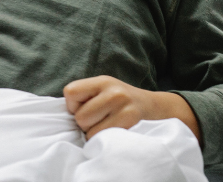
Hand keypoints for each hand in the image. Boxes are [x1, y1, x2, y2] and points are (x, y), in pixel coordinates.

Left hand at [64, 75, 200, 141]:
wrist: (157, 109)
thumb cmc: (122, 102)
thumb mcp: (105, 91)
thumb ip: (86, 97)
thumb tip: (65, 115)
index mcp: (102, 81)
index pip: (70, 92)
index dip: (72, 105)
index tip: (83, 108)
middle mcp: (113, 92)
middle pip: (80, 117)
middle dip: (85, 124)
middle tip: (99, 121)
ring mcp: (124, 107)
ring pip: (91, 131)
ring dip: (95, 134)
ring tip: (107, 127)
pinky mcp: (132, 122)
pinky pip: (105, 139)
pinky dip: (105, 141)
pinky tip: (114, 133)